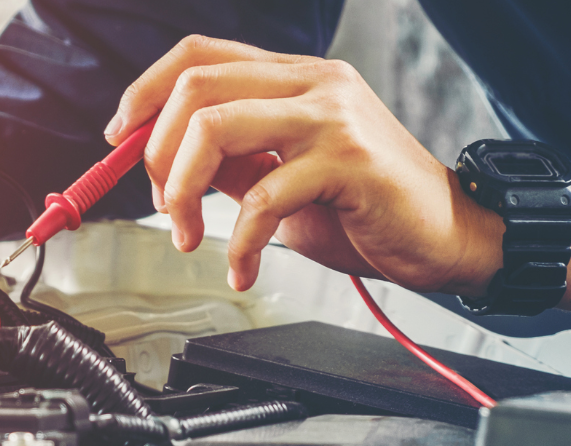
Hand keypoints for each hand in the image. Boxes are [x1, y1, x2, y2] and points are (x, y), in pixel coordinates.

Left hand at [108, 35, 570, 312]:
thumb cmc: (369, 210)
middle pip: (196, 86)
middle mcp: (314, 82)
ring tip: (188, 237)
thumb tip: (165, 165)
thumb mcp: (285, 179)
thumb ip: (234, 163)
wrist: (451, 237)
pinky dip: (237, 241)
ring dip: (180, 191)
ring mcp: (332, 116)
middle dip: (156, 151)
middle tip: (160, 204)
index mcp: (295, 77)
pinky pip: (261, 196)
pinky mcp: (348, 161)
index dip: (146, 90)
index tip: (119, 137)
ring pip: (216, 127)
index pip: (200, 54)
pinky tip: (241, 267)